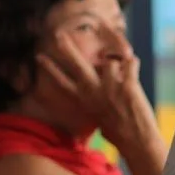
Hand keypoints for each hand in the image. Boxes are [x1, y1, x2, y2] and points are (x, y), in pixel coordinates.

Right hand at [36, 30, 155, 147]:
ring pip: (111, 61)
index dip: (49, 68)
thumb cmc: (118, 129)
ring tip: (123, 78)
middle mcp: (93, 91)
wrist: (136, 139)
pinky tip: (134, 70)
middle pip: (76, 65)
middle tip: (58, 35)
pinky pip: (130, 62)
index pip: (61, 81)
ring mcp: (109, 87)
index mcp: (84, 99)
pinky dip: (133, 64)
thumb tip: (87, 91)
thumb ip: (92, 100)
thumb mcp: (97, 115)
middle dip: (67, 49)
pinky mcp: (127, 85)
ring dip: (119, 66)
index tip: (38, 56)